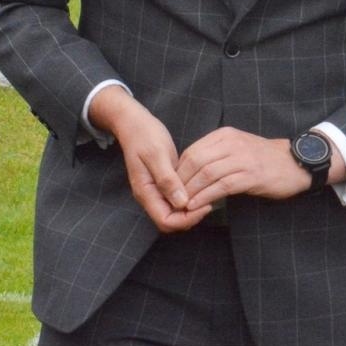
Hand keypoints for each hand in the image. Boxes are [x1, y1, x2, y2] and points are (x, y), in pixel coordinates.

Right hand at [91, 87, 211, 233]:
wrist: (135, 124)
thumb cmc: (144, 136)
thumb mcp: (157, 155)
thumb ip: (167, 180)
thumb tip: (182, 203)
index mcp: (145, 193)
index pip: (166, 221)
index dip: (186, 219)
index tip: (205, 205)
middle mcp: (150, 197)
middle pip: (171, 221)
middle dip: (190, 217)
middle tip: (211, 201)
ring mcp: (156, 191)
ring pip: (175, 212)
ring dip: (191, 208)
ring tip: (209, 194)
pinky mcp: (163, 184)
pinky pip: (176, 199)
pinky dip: (189, 197)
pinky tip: (202, 187)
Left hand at [175, 127, 341, 209]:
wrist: (296, 163)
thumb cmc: (264, 159)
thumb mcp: (238, 148)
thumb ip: (216, 155)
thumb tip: (190, 172)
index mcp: (225, 135)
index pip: (193, 151)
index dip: (179, 170)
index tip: (173, 187)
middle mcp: (232, 143)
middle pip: (196, 161)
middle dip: (181, 182)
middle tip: (174, 198)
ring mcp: (242, 159)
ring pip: (207, 174)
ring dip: (191, 192)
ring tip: (182, 205)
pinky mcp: (251, 175)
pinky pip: (222, 186)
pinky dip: (207, 196)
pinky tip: (198, 205)